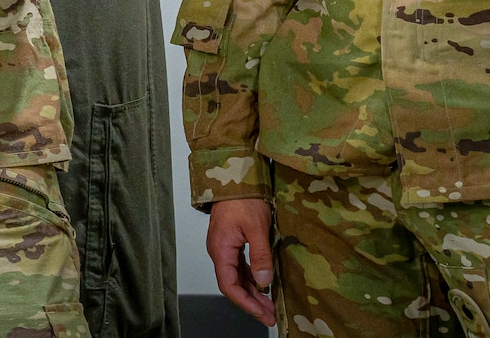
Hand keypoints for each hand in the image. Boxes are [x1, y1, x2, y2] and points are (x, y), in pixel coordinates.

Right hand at [206, 198, 275, 326]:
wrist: (235, 174)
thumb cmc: (243, 198)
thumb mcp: (256, 227)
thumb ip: (260, 255)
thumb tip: (263, 281)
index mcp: (221, 249)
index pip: (229, 286)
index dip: (246, 303)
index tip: (262, 313)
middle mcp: (219, 251)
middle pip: (233, 284)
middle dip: (252, 302)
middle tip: (270, 315)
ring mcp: (224, 247)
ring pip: (237, 277)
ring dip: (252, 292)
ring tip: (269, 304)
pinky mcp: (231, 242)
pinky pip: (239, 266)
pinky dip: (251, 278)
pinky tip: (263, 284)